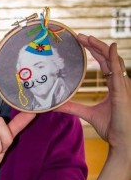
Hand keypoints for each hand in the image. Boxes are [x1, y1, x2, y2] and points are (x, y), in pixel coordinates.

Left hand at [56, 34, 130, 155]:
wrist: (123, 143)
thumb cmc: (112, 128)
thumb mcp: (87, 113)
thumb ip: (73, 107)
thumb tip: (55, 105)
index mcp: (114, 86)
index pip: (105, 63)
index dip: (95, 52)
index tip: (82, 42)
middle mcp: (120, 83)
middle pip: (108, 58)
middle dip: (95, 45)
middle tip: (80, 36)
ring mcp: (124, 86)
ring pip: (113, 61)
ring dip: (101, 47)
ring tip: (87, 38)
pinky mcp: (123, 93)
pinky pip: (119, 72)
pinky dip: (114, 58)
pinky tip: (110, 47)